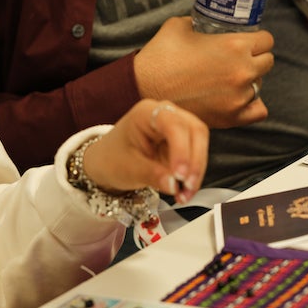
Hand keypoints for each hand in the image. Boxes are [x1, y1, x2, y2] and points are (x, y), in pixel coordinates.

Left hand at [83, 99, 208, 203]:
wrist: (106, 162)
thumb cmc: (113, 158)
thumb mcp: (128, 169)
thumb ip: (152, 175)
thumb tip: (174, 185)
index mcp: (147, 113)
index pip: (174, 125)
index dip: (181, 149)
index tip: (179, 175)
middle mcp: (166, 114)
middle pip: (194, 131)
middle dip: (194, 161)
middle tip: (187, 187)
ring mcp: (177, 126)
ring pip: (200, 143)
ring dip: (197, 170)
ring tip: (185, 195)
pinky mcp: (183, 141)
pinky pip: (197, 155)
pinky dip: (194, 174)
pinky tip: (185, 191)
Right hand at [133, 17, 274, 127]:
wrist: (142, 88)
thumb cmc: (161, 56)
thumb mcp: (180, 25)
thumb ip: (200, 22)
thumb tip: (204, 22)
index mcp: (235, 45)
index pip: (267, 40)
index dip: (257, 39)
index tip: (249, 41)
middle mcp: (242, 71)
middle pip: (267, 62)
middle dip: (255, 58)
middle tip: (238, 59)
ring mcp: (238, 97)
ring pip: (260, 85)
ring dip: (250, 80)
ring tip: (229, 78)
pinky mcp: (230, 117)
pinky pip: (258, 110)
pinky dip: (251, 104)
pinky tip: (238, 98)